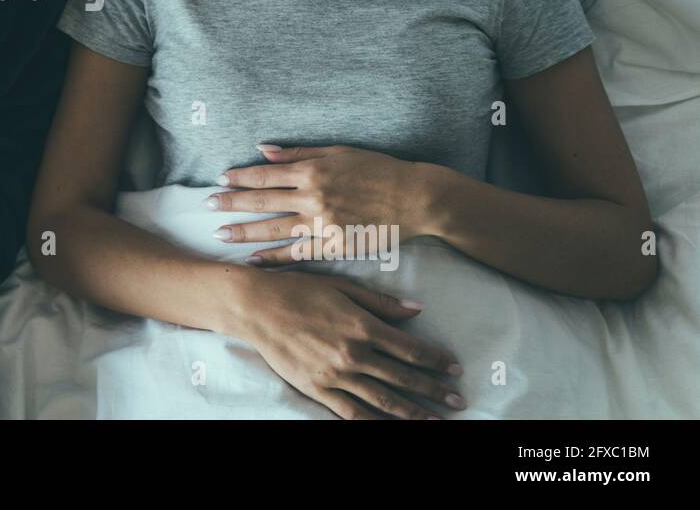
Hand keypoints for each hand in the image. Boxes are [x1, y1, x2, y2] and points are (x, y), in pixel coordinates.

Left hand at [209, 144, 429, 263]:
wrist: (415, 198)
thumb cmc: (378, 170)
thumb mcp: (339, 152)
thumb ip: (300, 154)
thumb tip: (263, 150)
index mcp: (313, 171)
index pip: (266, 174)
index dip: (240, 177)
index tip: (219, 179)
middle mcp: (314, 197)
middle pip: (263, 201)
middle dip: (231, 204)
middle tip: (206, 207)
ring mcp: (323, 224)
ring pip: (274, 229)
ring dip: (245, 232)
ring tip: (221, 235)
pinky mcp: (335, 246)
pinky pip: (298, 254)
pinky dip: (275, 258)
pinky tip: (255, 261)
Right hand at [225, 268, 465, 418]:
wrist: (255, 306)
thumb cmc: (298, 289)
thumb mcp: (342, 287)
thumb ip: (380, 302)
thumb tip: (418, 310)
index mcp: (362, 325)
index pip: (411, 348)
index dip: (436, 360)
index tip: (454, 367)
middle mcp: (353, 353)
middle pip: (404, 377)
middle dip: (434, 390)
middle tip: (459, 400)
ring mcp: (335, 374)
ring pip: (383, 399)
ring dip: (413, 412)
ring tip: (436, 420)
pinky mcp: (316, 388)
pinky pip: (351, 412)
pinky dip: (373, 422)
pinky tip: (389, 426)